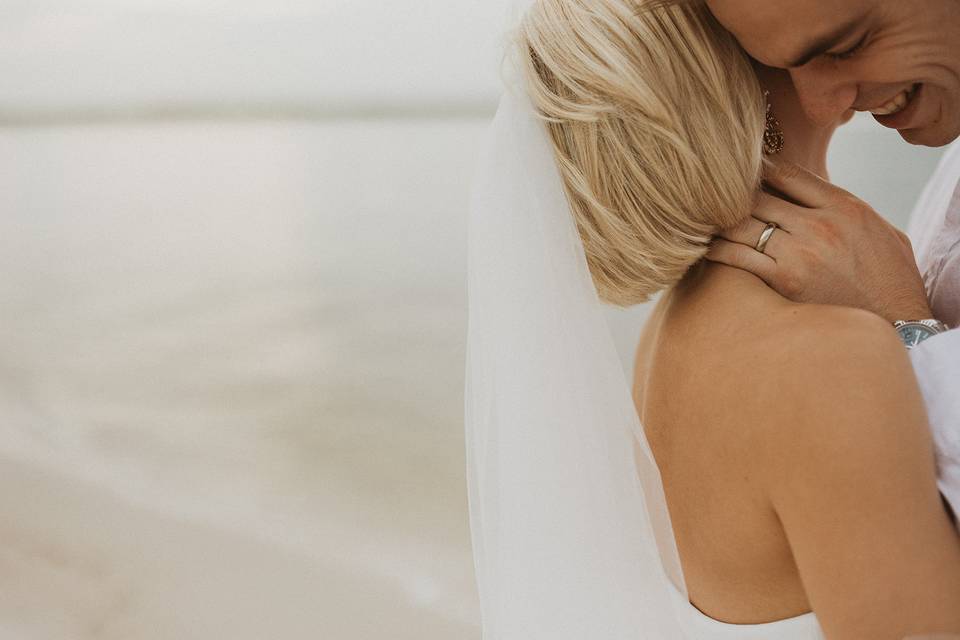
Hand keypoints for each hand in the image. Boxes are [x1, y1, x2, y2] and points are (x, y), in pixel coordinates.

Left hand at [707, 160, 931, 321]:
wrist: (901, 323)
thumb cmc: (891, 279)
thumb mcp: (880, 229)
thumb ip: (843, 208)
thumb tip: (813, 194)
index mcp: (844, 205)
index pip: (787, 173)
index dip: (757, 169)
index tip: (739, 170)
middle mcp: (819, 224)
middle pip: (758, 195)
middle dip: (730, 194)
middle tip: (708, 195)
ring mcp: (801, 252)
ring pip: (743, 223)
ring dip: (719, 220)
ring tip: (700, 218)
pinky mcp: (785, 281)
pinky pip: (738, 258)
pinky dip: (717, 250)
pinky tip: (704, 247)